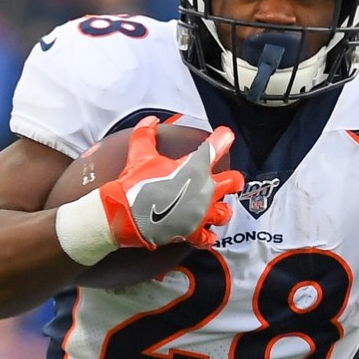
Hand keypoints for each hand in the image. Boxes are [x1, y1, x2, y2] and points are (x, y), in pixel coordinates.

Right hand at [99, 116, 243, 248]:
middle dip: (234, 180)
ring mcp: (201, 212)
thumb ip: (146, 135)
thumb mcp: (140, 154)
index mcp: (195, 168)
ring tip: (218, 208)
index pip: (217, 147)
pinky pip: (208, 238)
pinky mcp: (193, 231)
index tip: (225, 135)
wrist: (125, 214)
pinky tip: (206, 235)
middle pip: (233, 182)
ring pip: (225, 212)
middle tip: (232, 180)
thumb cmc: (135, 184)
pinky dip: (208, 237)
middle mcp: (204, 190)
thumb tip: (150, 120)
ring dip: (222, 209)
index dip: (224, 138)